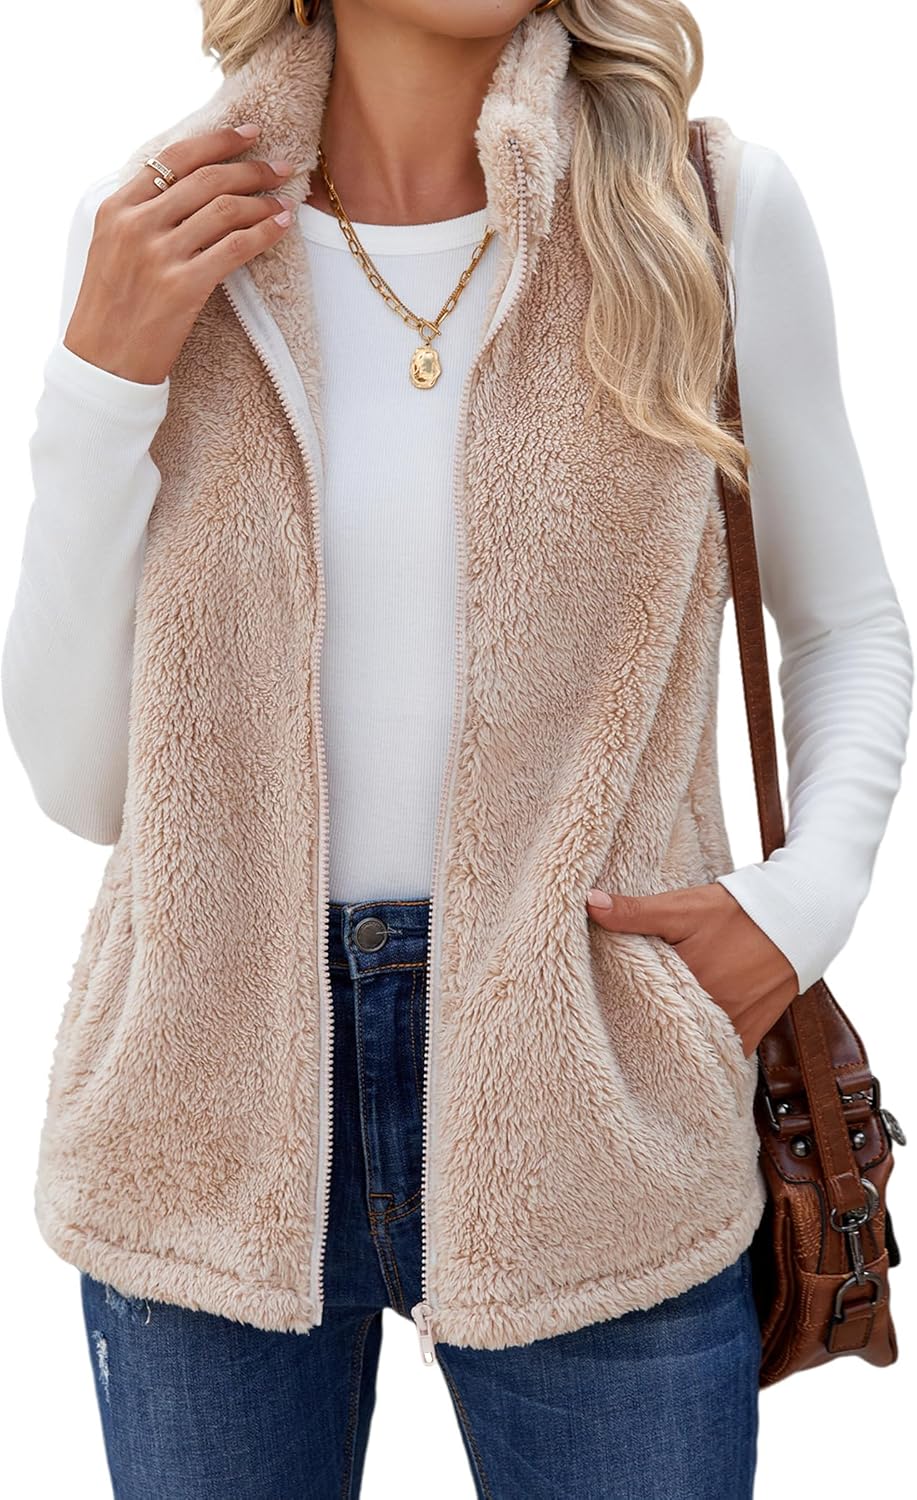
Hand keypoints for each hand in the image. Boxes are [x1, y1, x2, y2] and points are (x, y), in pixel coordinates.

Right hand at [64, 124, 296, 384]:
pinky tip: (281, 226)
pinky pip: (235, 247)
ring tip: (285, 199)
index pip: (175, 158)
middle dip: (251, 169)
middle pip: (207, 180)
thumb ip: (141, 214)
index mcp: (116, 208)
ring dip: (263, 200)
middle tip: (281, 167)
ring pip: (225, 210)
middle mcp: (137, 224)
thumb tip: (189, 187)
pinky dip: (264, 232)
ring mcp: (159, 254)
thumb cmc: (110, 310)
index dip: (217, 141)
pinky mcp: (183, 286)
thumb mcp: (110, 248)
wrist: (103, 364)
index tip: (249, 134)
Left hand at [585, 881, 799, 1057]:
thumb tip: (590, 902)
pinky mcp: (752, 1033)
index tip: (598, 1006)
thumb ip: (634, 911)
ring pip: (692, 1043)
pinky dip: (704, 1050)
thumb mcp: (681, 906)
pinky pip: (721, 1054)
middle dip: (644, 1026)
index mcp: (688, 979)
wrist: (796, 918)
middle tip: (616, 1026)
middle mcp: (712, 1009)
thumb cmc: (734, 910)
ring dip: (673, 1039)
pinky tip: (684, 1047)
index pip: (641, 1001)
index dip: (619, 1002)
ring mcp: (734, 1026)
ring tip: (648, 1037)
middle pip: (666, 1026)